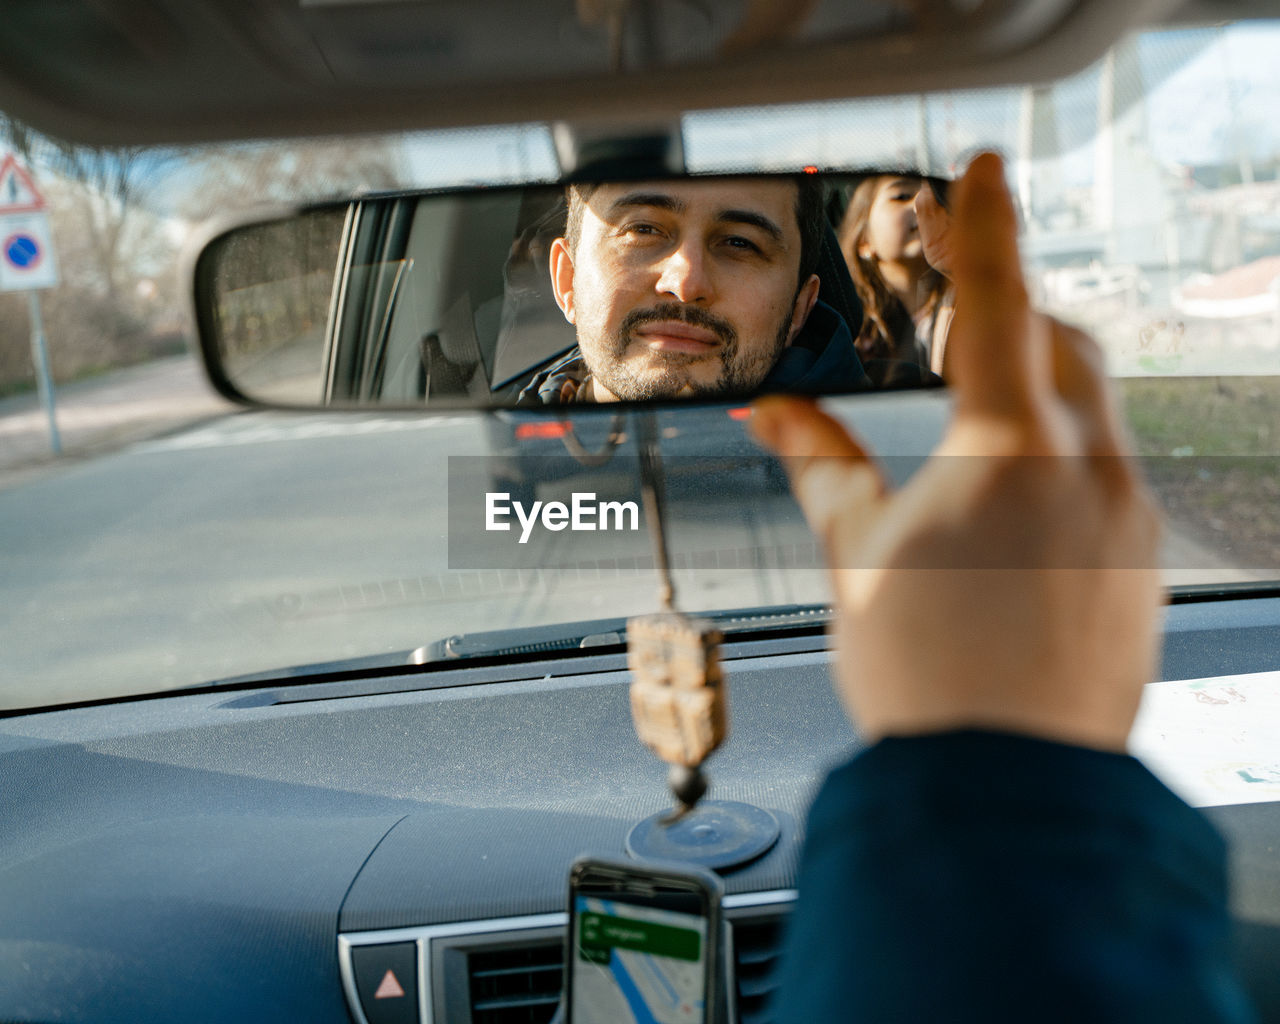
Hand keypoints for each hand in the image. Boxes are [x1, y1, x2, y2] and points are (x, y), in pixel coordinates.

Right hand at [751, 153, 1161, 752]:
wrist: (1001, 786)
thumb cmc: (927, 678)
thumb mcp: (857, 556)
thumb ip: (819, 467)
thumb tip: (773, 414)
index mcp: (1007, 452)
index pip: (995, 305)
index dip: (984, 226)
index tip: (983, 168)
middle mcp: (1087, 472)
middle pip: (1061, 347)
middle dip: (1014, 317)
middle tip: (961, 323)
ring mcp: (1128, 520)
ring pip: (1094, 411)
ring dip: (1040, 391)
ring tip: (979, 424)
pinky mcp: (1141, 566)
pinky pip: (1112, 477)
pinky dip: (1065, 460)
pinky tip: (1016, 510)